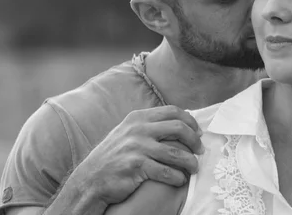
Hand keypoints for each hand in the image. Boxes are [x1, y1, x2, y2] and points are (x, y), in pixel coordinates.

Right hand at [73, 105, 203, 205]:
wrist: (90, 180)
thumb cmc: (113, 157)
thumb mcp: (127, 132)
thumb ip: (148, 125)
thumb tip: (178, 122)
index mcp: (138, 117)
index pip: (173, 111)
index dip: (190, 121)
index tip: (198, 132)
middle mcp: (138, 129)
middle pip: (178, 128)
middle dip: (194, 140)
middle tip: (200, 150)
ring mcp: (137, 148)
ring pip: (176, 153)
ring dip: (190, 161)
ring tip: (194, 167)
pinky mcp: (136, 167)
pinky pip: (166, 172)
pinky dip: (177, 177)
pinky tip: (180, 180)